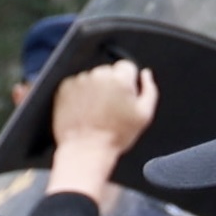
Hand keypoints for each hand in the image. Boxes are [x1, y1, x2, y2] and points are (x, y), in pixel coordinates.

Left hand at [47, 59, 158, 201]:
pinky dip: (81, 95)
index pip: (127, 66)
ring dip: (95, 90)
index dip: (128, 82)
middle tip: (111, 108)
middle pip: (109, 71)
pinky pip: (77, 85)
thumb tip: (146, 74)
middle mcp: (99, 75)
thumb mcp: (144, 115)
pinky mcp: (65, 87)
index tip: (125, 96)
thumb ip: (149, 90)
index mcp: (120, 79)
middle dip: (111, 85)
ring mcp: (80, 80)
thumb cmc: (116, 136)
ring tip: (97, 112)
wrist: (86, 149)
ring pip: (93, 79)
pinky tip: (85, 111)